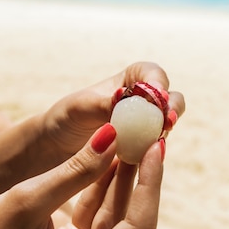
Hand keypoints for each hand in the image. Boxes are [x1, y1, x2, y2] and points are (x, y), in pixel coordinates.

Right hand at [0, 124, 164, 228]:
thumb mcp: (22, 205)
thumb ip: (72, 172)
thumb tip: (113, 136)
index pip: (138, 228)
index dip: (151, 183)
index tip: (156, 145)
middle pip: (132, 220)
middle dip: (140, 175)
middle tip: (147, 133)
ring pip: (116, 215)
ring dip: (121, 176)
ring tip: (129, 135)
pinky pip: (97, 215)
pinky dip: (99, 186)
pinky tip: (105, 154)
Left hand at [43, 61, 184, 158]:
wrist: (55, 147)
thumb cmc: (66, 119)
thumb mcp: (80, 108)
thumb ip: (103, 103)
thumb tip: (121, 96)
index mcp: (128, 80)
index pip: (151, 73)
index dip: (158, 82)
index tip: (157, 96)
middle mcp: (141, 100)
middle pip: (169, 97)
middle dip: (172, 106)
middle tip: (168, 120)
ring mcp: (145, 124)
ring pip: (166, 122)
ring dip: (166, 129)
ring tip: (160, 139)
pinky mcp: (142, 146)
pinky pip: (155, 146)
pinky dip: (155, 149)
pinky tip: (147, 156)